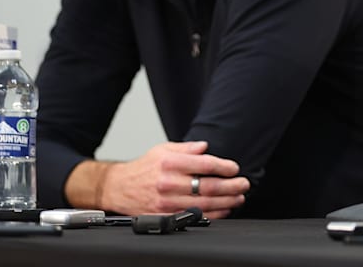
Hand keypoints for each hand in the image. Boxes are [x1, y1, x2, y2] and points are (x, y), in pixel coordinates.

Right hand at [100, 140, 249, 218]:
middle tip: (243, 184)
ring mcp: (167, 201)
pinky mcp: (165, 215)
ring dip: (226, 201)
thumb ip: (186, 148)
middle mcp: (169, 183)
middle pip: (208, 186)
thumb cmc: (142, 168)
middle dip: (231, 186)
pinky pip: (194, 216)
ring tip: (239, 197)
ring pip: (204, 203)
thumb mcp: (162, 150)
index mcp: (170, 163)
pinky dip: (213, 214)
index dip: (223, 166)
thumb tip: (205, 146)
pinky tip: (224, 210)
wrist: (118, 188)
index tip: (234, 168)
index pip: (204, 164)